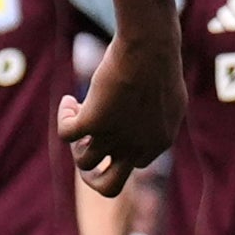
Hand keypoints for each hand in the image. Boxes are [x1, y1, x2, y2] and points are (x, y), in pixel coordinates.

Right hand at [60, 37, 184, 196]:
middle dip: (93, 176)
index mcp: (158, 143)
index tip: (115, 122)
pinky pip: (66, 133)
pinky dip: (64, 118)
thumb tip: (143, 126)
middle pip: (109, 186)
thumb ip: (158, 119)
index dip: (120, 145)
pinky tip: (69, 101)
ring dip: (77, 143)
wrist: (149, 49)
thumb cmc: (161, 65)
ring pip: (84, 161)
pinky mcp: (93, 123)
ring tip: (79, 116)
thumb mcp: (170, 98)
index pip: (134, 162)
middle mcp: (136, 147)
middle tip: (86, 150)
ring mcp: (114, 138)